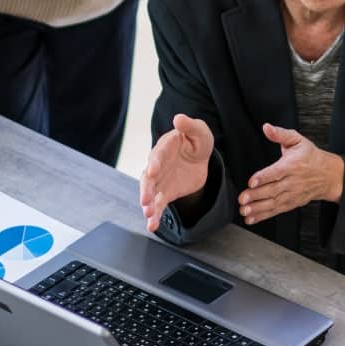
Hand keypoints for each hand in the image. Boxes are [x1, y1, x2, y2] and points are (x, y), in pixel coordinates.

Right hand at [141, 114, 215, 231]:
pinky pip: (158, 205)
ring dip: (148, 204)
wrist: (199, 157)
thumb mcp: (199, 131)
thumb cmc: (197, 140)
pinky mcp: (165, 192)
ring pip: (150, 193)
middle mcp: (157, 164)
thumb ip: (190, 126)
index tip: (153, 170)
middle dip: (146, 189)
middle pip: (148, 177)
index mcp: (165, 147)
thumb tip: (178, 118)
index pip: (158, 155)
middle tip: (145, 200)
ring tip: (148, 215)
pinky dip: (155, 215)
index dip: (155, 162)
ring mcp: (159, 180)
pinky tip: (152, 226)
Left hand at [239, 124, 341, 225]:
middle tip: (243, 199)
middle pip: (273, 190)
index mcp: (293, 165)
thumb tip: (267, 128)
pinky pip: (277, 211)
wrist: (329, 175)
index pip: (277, 172)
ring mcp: (292, 194)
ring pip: (274, 202)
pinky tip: (252, 218)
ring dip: (258, 208)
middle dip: (256, 196)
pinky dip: (263, 215)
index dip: (264, 177)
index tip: (251, 182)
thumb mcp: (298, 140)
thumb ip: (280, 134)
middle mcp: (292, 181)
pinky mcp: (292, 203)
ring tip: (244, 211)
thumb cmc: (311, 156)